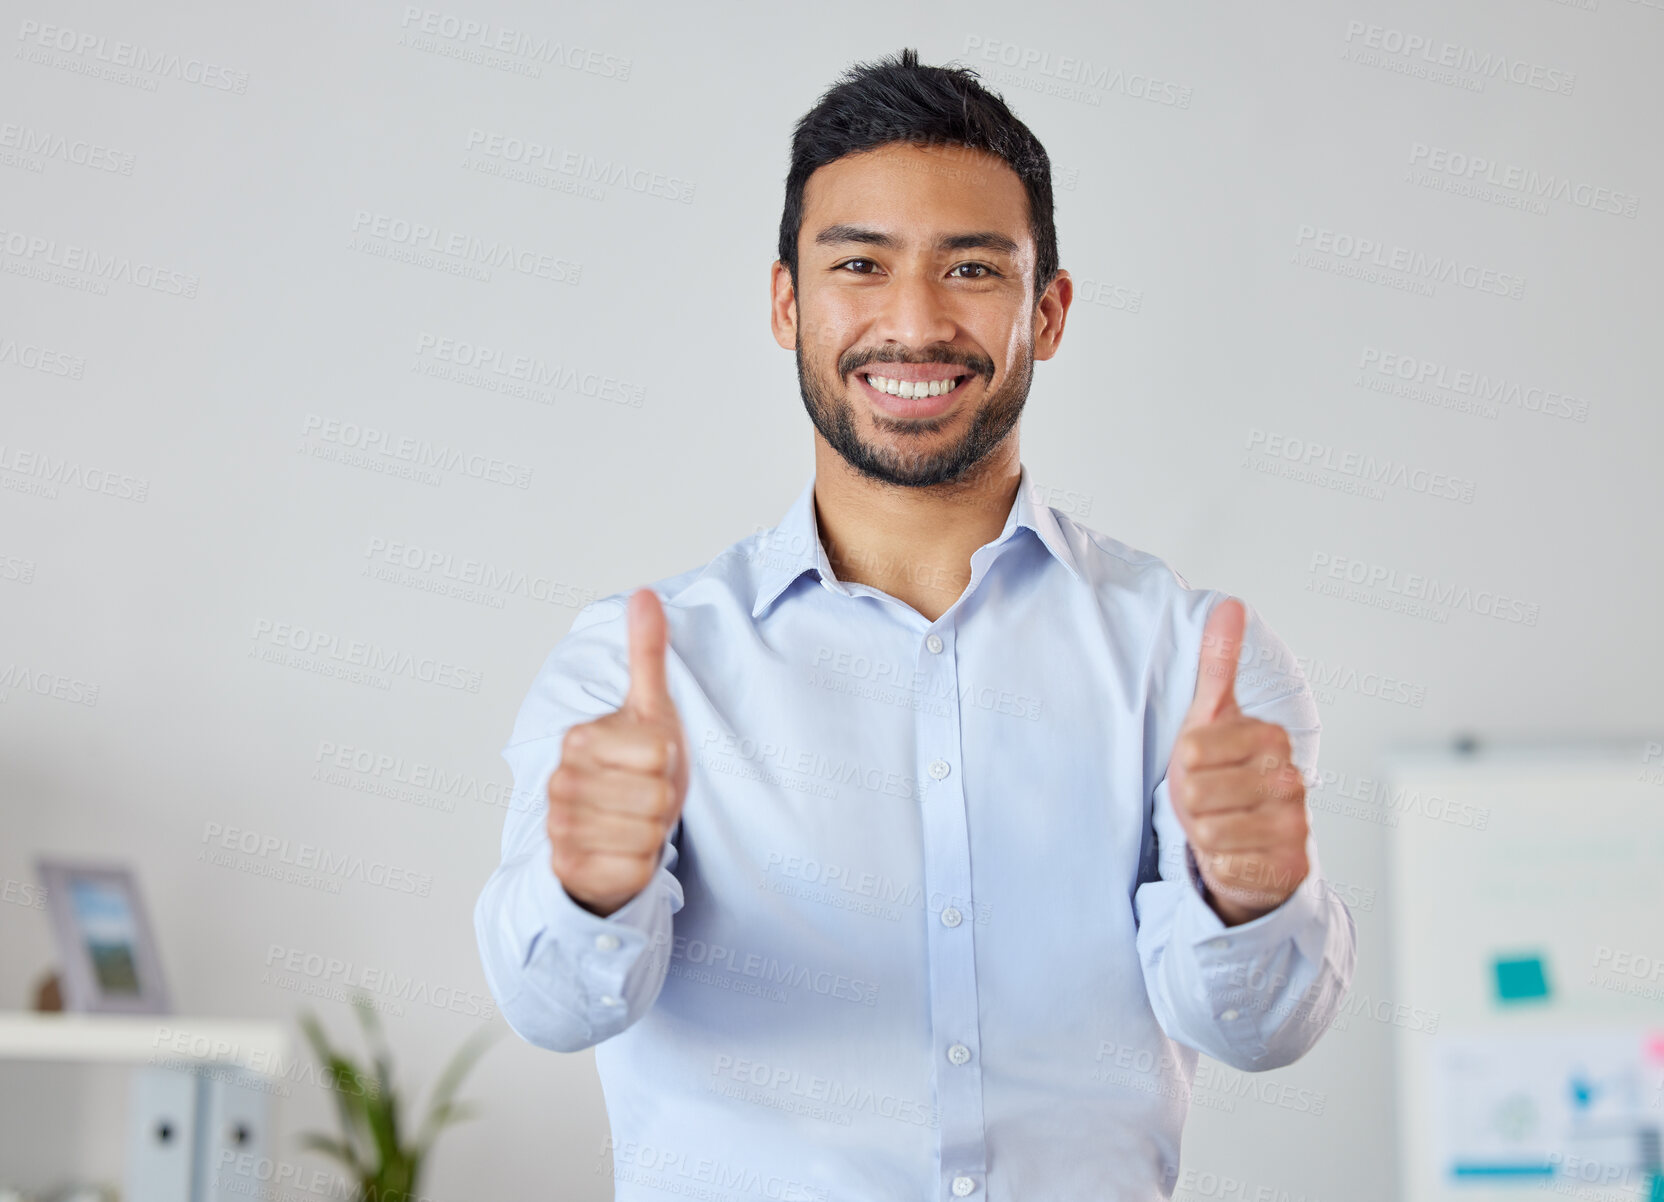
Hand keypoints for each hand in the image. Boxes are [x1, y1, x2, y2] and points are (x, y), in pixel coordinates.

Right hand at [546, 588, 689, 916]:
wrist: (607, 837)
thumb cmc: (635, 772)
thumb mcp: (650, 712)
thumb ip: (647, 654)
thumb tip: (646, 594)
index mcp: (579, 738)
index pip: (659, 751)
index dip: (667, 763)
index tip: (649, 764)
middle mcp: (561, 782)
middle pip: (657, 795)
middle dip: (662, 802)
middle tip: (644, 799)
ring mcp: (560, 828)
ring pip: (647, 834)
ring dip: (651, 834)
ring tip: (634, 823)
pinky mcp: (569, 870)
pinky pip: (634, 869)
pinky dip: (639, 865)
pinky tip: (621, 854)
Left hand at [1165, 597, 1308, 925]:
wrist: (1248, 843)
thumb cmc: (1222, 775)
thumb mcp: (1212, 717)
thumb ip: (1219, 663)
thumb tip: (1230, 604)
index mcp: (1272, 737)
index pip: (1193, 749)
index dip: (1187, 763)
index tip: (1206, 765)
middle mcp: (1293, 780)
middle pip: (1196, 791)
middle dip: (1192, 802)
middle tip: (1211, 800)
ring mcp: (1295, 826)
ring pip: (1209, 831)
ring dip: (1204, 833)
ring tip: (1222, 823)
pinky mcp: (1288, 868)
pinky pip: (1224, 866)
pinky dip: (1219, 864)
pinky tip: (1235, 853)